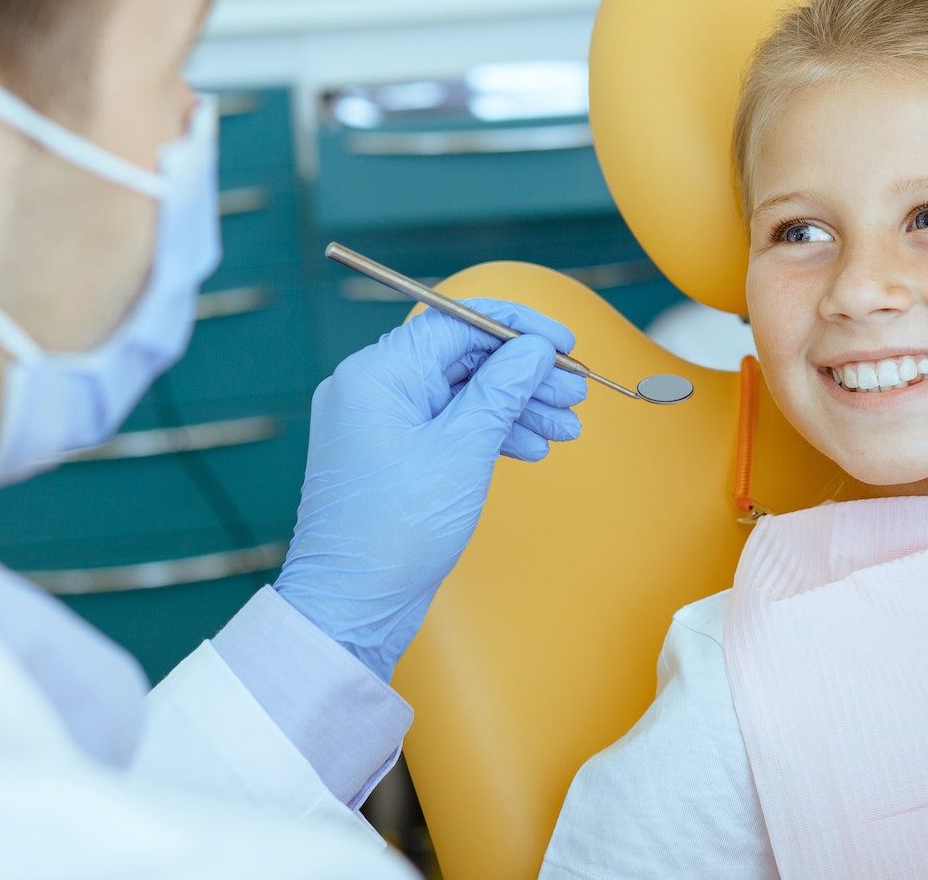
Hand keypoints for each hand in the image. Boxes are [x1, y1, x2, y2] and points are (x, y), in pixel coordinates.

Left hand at [275, 300, 586, 679]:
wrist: (352, 605)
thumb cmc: (396, 530)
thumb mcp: (463, 450)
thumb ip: (503, 389)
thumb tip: (535, 348)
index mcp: (377, 373)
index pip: (457, 322)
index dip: (518, 328)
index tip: (564, 343)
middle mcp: (371, 388)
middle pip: (463, 358)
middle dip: (524, 374)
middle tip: (575, 392)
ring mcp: (378, 421)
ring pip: (460, 393)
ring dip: (516, 406)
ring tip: (566, 426)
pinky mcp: (390, 453)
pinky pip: (447, 424)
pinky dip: (489, 431)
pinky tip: (531, 445)